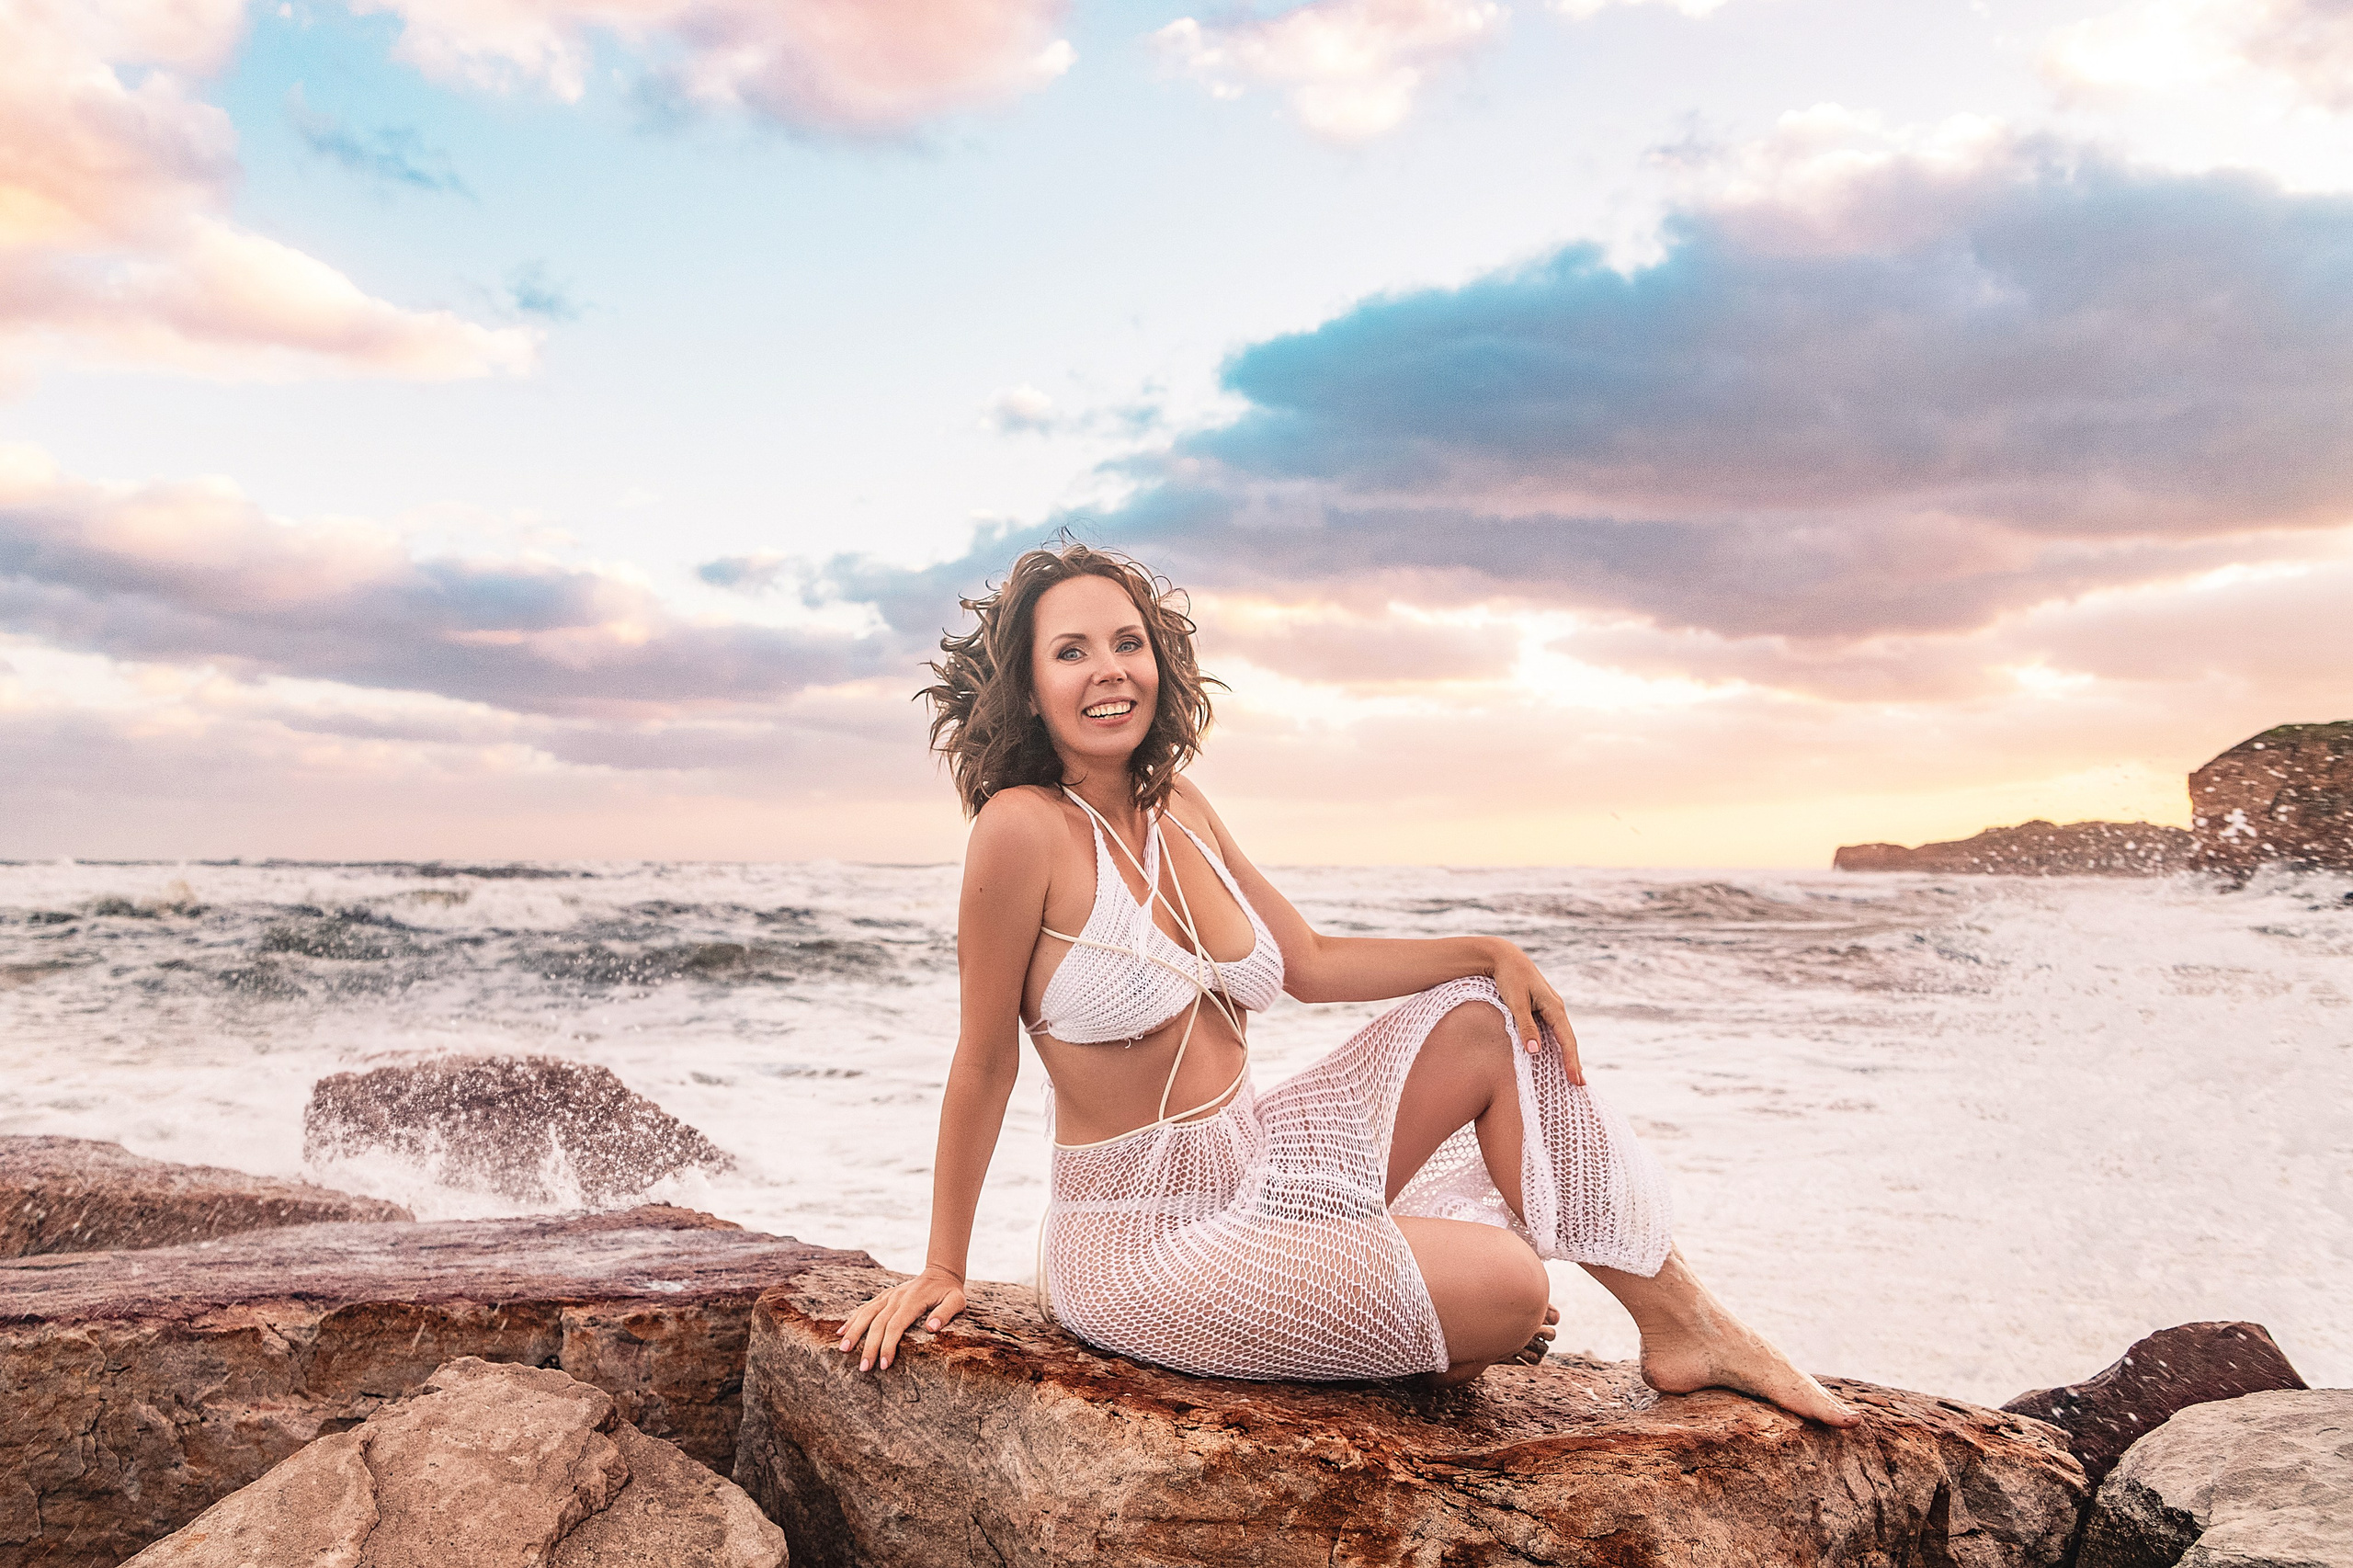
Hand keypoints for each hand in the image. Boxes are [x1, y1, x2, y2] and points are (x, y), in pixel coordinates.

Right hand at [836, 1264, 966, 1371]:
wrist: (941, 1273)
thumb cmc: (950, 1292)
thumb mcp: (957, 1301)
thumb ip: (946, 1313)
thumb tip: (931, 1328)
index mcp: (913, 1301)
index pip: (896, 1325)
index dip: (888, 1345)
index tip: (884, 1364)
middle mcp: (897, 1297)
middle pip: (878, 1323)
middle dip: (869, 1346)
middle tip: (864, 1368)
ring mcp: (888, 1296)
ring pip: (866, 1313)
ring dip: (854, 1331)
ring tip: (843, 1350)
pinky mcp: (884, 1296)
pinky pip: (865, 1307)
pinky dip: (852, 1319)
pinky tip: (841, 1331)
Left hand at [1489, 943, 1586, 1084]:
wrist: (1505, 957)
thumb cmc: (1509, 978)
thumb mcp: (1516, 1003)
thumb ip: (1525, 1027)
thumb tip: (1535, 1052)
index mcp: (1554, 1007)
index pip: (1567, 1039)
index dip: (1571, 1061)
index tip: (1575, 1079)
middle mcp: (1557, 1008)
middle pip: (1569, 1040)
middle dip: (1574, 1062)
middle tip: (1579, 1085)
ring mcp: (1551, 1008)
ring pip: (1563, 1035)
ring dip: (1568, 1055)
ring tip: (1573, 1075)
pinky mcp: (1543, 1008)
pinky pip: (1555, 1031)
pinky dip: (1559, 1045)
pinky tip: (1559, 1054)